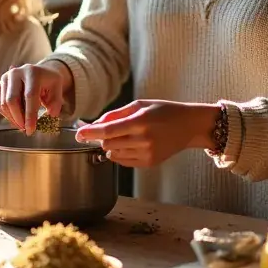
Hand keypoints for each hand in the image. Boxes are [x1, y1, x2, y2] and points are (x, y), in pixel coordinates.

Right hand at [0, 61, 72, 134]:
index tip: (31, 130)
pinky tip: (16, 120)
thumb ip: (56, 103)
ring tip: (23, 126)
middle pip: (12, 100)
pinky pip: (0, 105)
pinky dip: (7, 116)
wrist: (39, 72)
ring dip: (13, 119)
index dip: (30, 114)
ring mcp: (5, 78)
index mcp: (32, 72)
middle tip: (26, 130)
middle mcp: (15, 72)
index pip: (29, 95)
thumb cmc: (48, 82)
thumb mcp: (58, 89)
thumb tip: (50, 115)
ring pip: (4, 104)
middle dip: (19, 119)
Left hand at [74, 100, 218, 167]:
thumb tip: (95, 123)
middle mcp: (144, 140)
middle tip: (102, 130)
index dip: (90, 133)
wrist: (189, 126)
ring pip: (114, 153)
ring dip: (110, 145)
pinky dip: (119, 153)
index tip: (78, 134)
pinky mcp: (149, 163)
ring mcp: (147, 154)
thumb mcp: (139, 105)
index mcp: (141, 121)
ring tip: (122, 135)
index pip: (108, 131)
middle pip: (108, 143)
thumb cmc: (164, 111)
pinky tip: (128, 144)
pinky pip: (124, 162)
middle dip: (100, 137)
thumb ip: (116, 114)